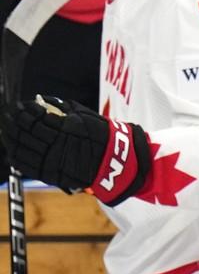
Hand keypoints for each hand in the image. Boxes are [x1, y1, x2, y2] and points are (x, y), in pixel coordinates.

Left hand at [3, 96, 149, 204]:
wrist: (113, 161)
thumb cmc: (101, 136)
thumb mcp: (84, 116)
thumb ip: (61, 108)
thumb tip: (40, 100)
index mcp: (65, 127)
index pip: (35, 116)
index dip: (24, 110)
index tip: (18, 105)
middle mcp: (56, 143)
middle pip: (25, 130)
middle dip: (13, 120)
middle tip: (7, 113)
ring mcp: (51, 160)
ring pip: (21, 146)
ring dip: (10, 136)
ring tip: (6, 128)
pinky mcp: (49, 173)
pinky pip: (24, 164)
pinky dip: (15, 154)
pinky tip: (12, 146)